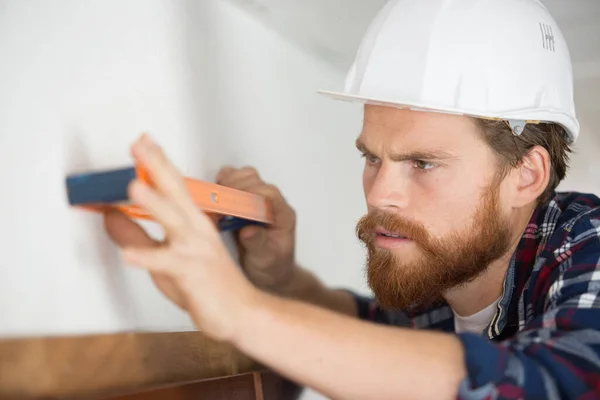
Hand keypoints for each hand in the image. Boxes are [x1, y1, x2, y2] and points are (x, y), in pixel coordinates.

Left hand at [103, 134, 259, 342]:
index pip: (174, 186)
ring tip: (135, 187)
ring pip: (174, 222)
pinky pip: (168, 265)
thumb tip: (110, 217)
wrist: (241, 312)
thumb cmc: (208, 285)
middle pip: (176, 192)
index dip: (158, 163)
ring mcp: (195, 251)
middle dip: (157, 166)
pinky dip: (148, 258)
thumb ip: (137, 237)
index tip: (144, 142)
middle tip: (141, 145)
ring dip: (155, 204)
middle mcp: (196, 231)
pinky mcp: (192, 274)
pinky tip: (130, 255)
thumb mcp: (164, 259)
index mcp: (193, 223)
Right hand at [216, 166, 295, 291]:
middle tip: (216, 205)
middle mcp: (272, 203)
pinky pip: (234, 181)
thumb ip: (258, 245)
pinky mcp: (244, 199)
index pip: (270, 194)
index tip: (231, 203)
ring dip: (227, 183)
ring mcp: (258, 198)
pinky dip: (222, 184)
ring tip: (214, 201)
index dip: (249, 194)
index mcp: (282, 215)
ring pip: (244, 176)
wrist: (268, 273)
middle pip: (254, 180)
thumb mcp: (266, 261)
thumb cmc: (271, 268)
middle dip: (233, 188)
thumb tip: (248, 230)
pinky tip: (214, 199)